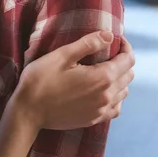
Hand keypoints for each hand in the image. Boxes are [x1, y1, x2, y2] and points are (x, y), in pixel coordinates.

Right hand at [13, 32, 134, 130]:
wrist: (28, 111)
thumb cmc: (40, 80)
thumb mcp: (61, 56)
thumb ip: (88, 44)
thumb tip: (110, 36)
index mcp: (102, 77)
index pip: (128, 60)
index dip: (125, 47)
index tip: (117, 40)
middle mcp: (107, 95)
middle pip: (129, 75)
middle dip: (123, 62)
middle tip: (108, 53)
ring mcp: (101, 110)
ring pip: (124, 92)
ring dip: (120, 80)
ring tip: (105, 71)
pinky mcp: (93, 120)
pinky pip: (115, 108)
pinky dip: (115, 98)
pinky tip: (103, 92)